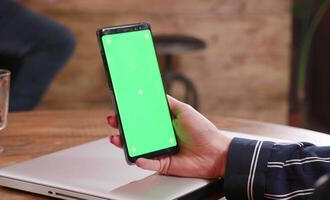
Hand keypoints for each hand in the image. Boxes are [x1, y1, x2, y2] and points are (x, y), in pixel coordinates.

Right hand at [107, 95, 231, 178]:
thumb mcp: (184, 110)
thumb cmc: (203, 131)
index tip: (121, 107)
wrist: (215, 152)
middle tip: (114, 120)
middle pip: (136, 132)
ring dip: (125, 144)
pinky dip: (141, 160)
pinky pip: (148, 163)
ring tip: (118, 138)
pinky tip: (137, 156)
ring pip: (137, 148)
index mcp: (163, 124)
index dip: (131, 113)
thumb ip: (168, 102)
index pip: (142, 118)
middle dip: (122, 127)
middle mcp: (159, 137)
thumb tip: (154, 92)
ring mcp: (160, 151)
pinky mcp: (163, 164)